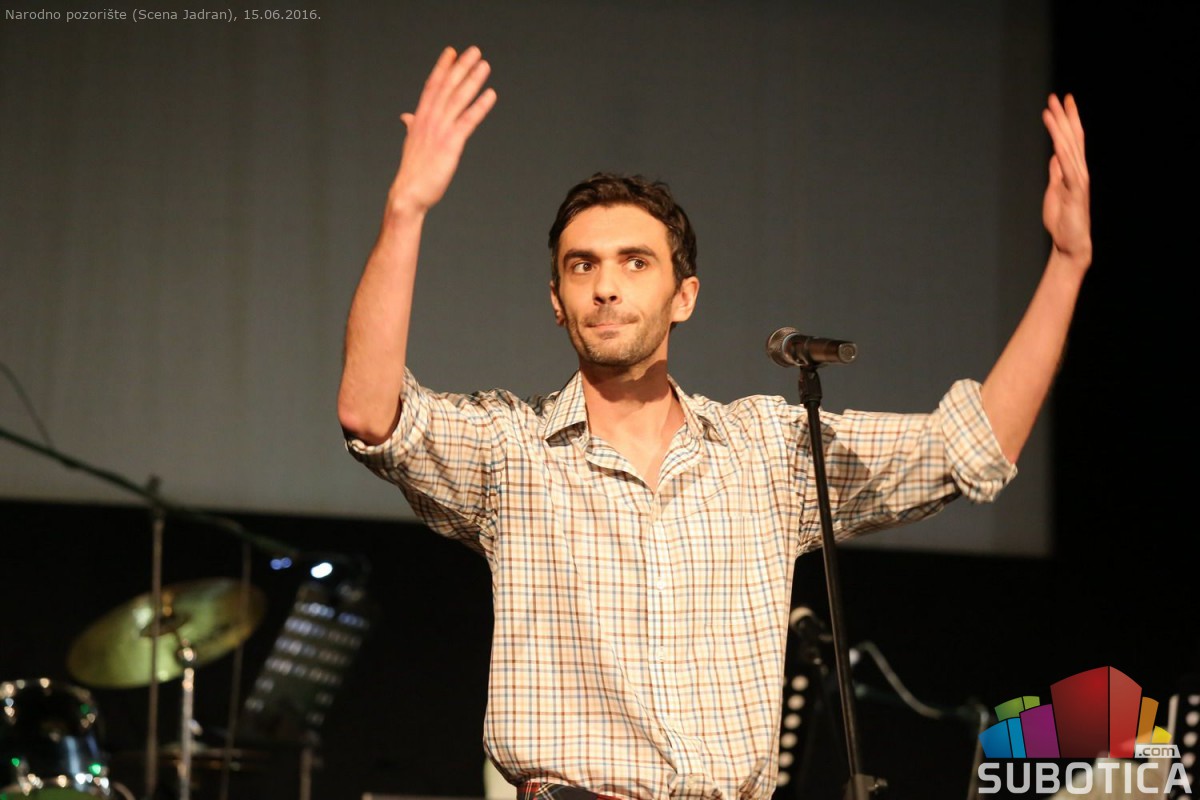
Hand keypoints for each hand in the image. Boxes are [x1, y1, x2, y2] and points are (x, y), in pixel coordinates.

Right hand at [388, 46, 496, 215]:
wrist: (408, 194)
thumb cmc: (412, 172)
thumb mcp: (412, 143)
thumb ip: (412, 126)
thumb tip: (406, 116)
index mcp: (419, 118)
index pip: (432, 86)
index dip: (442, 68)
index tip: (451, 52)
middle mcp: (429, 120)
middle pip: (447, 87)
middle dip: (461, 67)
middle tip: (474, 50)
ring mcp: (439, 131)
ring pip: (458, 99)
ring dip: (472, 80)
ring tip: (484, 65)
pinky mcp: (450, 144)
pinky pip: (468, 120)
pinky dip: (480, 106)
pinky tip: (490, 94)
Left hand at [1041, 93, 1090, 268]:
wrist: (1070, 243)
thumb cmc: (1062, 220)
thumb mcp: (1055, 190)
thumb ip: (1057, 172)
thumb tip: (1054, 156)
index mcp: (1073, 170)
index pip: (1071, 140)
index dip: (1067, 121)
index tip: (1061, 103)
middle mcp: (1079, 171)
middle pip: (1073, 138)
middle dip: (1064, 117)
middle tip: (1057, 97)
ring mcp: (1079, 179)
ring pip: (1070, 147)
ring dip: (1060, 128)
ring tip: (1051, 109)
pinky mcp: (1076, 191)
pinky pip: (1068, 167)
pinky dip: (1062, 151)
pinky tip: (1056, 138)